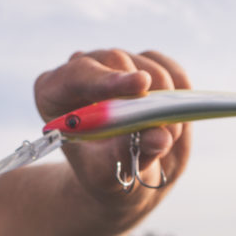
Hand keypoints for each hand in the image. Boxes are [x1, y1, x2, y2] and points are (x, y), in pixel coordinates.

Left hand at [33, 49, 191, 201]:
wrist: (123, 172)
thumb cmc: (104, 172)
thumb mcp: (108, 174)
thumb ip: (127, 155)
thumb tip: (159, 136)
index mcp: (55, 92)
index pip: (77, 75)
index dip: (109, 80)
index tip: (141, 86)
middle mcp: (83, 70)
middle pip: (114, 61)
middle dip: (143, 92)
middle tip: (164, 122)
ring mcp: (116, 65)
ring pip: (147, 65)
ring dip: (164, 98)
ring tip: (167, 134)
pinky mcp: (147, 65)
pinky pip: (170, 69)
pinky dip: (180, 92)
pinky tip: (176, 117)